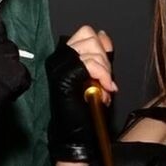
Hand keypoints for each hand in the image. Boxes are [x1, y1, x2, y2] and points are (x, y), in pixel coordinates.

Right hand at [45, 25, 114, 162]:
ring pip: (92, 50)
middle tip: (105, 80)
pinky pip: (91, 64)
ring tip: (103, 88)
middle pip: (90, 37)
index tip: (107, 65)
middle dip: (104, 59)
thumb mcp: (95, 75)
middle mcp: (58, 59)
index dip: (101, 45)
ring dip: (105, 71)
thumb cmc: (83, 108)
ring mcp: (59, 67)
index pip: (85, 32)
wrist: (74, 132)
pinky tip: (105, 89)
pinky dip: (103, 76)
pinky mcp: (64, 76)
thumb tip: (104, 35)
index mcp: (63, 57)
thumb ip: (99, 55)